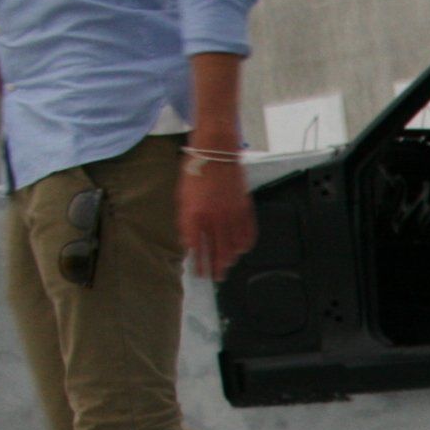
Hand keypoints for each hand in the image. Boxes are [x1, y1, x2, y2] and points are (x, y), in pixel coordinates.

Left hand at [178, 156, 255, 279]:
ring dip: (231, 258)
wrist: (215, 153)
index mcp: (195, 215)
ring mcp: (232, 215)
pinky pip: (248, 233)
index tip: (199, 273)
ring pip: (234, 246)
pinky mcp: (244, 209)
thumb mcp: (182, 198)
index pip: (197, 248)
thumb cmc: (195, 171)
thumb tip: (189, 241)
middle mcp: (214, 218)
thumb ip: (186, 221)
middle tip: (217, 277)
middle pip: (218, 251)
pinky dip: (245, 244)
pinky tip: (242, 249)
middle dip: (217, 268)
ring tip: (229, 265)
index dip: (199, 264)